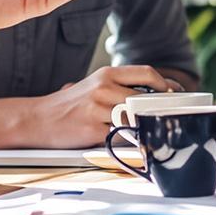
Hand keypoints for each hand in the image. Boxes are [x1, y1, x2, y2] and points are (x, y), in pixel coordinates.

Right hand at [25, 66, 170, 147]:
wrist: (38, 119)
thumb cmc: (70, 105)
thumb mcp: (94, 86)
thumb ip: (119, 88)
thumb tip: (154, 93)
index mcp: (107, 74)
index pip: (147, 73)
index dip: (167, 84)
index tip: (176, 95)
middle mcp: (104, 87)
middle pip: (146, 97)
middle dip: (161, 108)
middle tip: (171, 117)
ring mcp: (98, 108)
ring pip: (135, 117)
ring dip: (145, 125)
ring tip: (152, 130)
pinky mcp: (93, 129)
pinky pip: (121, 135)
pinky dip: (128, 139)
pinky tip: (131, 141)